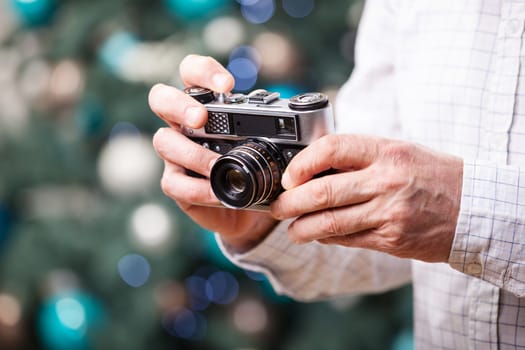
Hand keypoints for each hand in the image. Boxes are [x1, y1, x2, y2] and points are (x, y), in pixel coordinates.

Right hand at [149, 55, 277, 251]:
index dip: (203, 71)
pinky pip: (173, 182)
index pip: (192, 73)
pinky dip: (197, 188)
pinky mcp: (176, 183)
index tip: (228, 86)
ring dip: (193, 153)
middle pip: (161, 98)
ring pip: (164, 141)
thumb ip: (287, 131)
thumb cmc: (263, 170)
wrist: (254, 212)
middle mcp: (186, 124)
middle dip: (179, 104)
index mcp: (208, 106)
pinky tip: (217, 194)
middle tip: (201, 118)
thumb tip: (311, 120)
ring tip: (218, 166)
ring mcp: (177, 153)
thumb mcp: (278, 147)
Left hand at [270, 134, 462, 261]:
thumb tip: (314, 168)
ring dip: (302, 228)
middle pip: (323, 191)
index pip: (332, 148)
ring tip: (291, 229)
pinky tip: (317, 235)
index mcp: (386, 152)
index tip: (289, 176)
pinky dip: (327, 238)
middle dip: (291, 202)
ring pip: (331, 222)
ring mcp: (389, 212)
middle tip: (277, 207)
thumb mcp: (398, 152)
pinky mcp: (391, 239)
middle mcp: (386, 181)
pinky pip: (348, 240)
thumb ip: (359, 158)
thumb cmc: (432, 175)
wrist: (474, 206)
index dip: (303, 163)